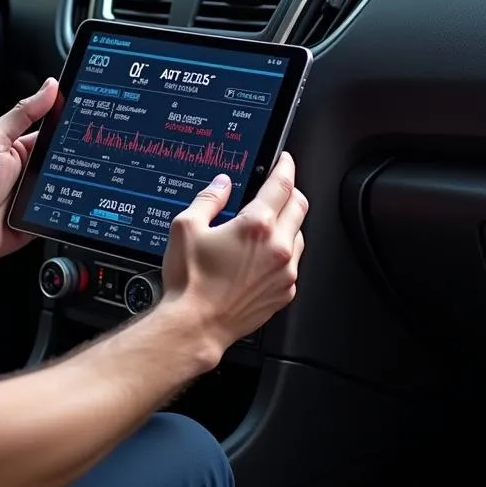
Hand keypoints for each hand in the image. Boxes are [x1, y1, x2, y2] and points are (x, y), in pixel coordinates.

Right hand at [160, 152, 307, 359]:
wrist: (196, 326)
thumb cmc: (190, 282)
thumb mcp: (186, 227)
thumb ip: (208, 199)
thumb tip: (221, 185)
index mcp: (256, 226)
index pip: (282, 184)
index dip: (286, 166)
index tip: (285, 160)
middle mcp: (278, 248)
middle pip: (299, 206)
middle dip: (290, 190)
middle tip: (278, 186)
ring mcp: (285, 272)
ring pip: (299, 234)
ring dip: (288, 222)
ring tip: (266, 224)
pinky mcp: (284, 292)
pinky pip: (293, 262)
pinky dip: (284, 252)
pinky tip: (262, 255)